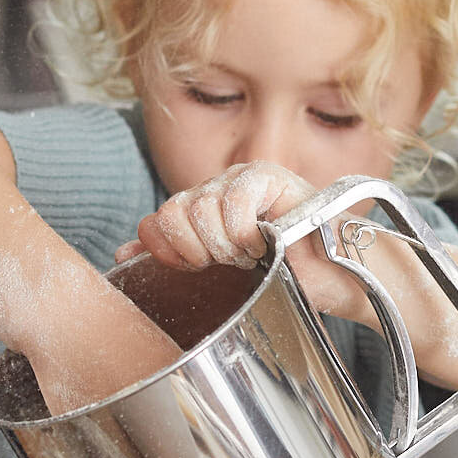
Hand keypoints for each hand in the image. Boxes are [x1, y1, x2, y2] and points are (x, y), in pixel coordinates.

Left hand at [117, 163, 364, 315]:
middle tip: (229, 263)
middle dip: (196, 250)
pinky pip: (233, 198)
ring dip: (224, 243)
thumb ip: (171, 262)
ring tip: (252, 253)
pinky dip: (243, 228)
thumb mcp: (219, 279)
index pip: (153, 221)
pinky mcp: (267, 176)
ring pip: (198, 206)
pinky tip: (264, 239)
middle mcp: (215, 190)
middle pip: (170, 212)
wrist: (337, 281)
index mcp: (198, 212)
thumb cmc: (284, 281)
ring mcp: (240, 180)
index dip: (167, 252)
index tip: (196, 270)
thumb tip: (120, 255)